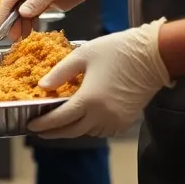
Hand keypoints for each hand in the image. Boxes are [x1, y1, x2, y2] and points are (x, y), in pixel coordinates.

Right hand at [0, 0, 112, 29]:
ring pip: (26, 12)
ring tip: (21, 39)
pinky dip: (34, 23)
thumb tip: (21, 13)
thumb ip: (39, 0)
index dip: (2, 14)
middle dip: (12, 23)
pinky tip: (32, 32)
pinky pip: (38, 14)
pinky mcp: (52, 1)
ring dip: (23, 25)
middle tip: (12, 39)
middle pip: (16, 7)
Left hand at [29, 19, 172, 138]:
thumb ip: (60, 72)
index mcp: (89, 100)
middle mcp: (101, 116)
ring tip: (60, 121)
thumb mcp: (83, 55)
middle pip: (71, 132)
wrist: (153, 56)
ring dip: (72, 129)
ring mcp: (115, 121)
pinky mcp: (125, 121)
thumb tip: (42, 86)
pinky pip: (102, 130)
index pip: (59, 119)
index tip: (31, 125)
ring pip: (87, 132)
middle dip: (53, 132)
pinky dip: (89, 127)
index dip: (43, 124)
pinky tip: (83, 118)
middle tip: (40, 129)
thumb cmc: (118, 51)